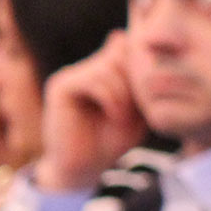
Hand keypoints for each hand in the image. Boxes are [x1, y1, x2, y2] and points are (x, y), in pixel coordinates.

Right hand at [32, 32, 146, 192]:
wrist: (84, 169)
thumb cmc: (111, 142)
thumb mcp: (135, 110)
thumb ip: (136, 81)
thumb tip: (128, 41)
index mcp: (102, 72)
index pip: (125, 49)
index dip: (141, 67)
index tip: (148, 94)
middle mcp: (85, 70)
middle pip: (120, 55)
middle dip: (135, 83)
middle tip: (137, 111)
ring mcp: (72, 76)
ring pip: (108, 68)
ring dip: (124, 95)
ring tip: (125, 118)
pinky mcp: (61, 87)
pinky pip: (93, 80)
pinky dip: (111, 98)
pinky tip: (116, 117)